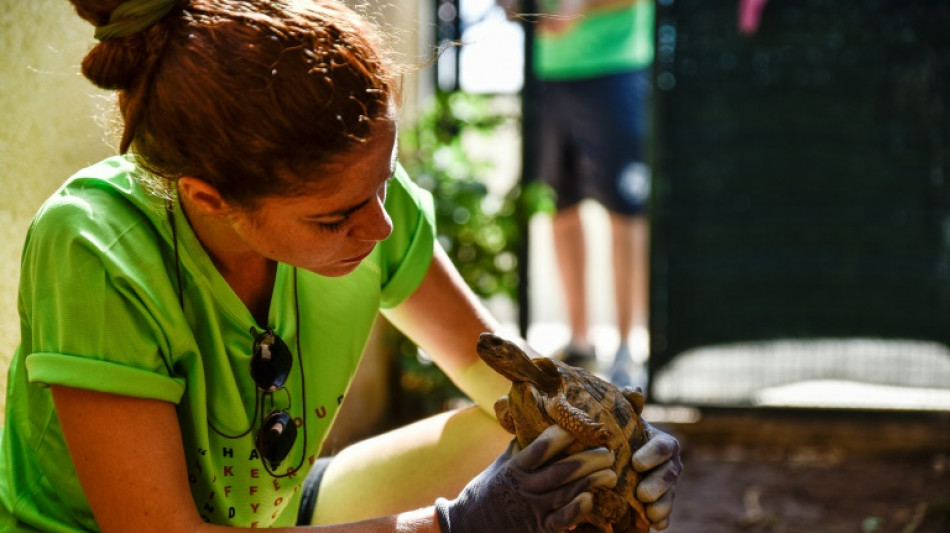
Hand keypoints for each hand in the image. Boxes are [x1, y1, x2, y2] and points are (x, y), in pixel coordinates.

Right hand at [435, 425, 616, 532]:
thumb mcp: (502, 464)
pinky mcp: (539, 528)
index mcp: (515, 468)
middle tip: (608, 451)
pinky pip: (561, 521)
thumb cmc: (488, 489)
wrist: (470, 525)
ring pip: (566, 493)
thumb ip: (522, 447)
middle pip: (561, 471)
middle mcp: (524, 488)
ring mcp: (532, 509)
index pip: (539, 450)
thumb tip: (538, 419)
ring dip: (591, 482)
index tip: (576, 426)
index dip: (559, 437)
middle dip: (588, 460)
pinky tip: (590, 499)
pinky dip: (576, 510)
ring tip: (610, 473)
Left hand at [623, 386, 682, 530]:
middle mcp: (671, 466)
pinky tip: (654, 524)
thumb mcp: (627, 419)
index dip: (653, 455)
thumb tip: (633, 391)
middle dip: (657, 485)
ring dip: (661, 506)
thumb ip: (630, 404)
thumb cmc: (626, 435)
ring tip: (648, 512)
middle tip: (641, 492)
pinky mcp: (662, 504)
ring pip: (669, 497)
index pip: (664, 447)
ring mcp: (668, 487)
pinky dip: (662, 520)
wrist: (624, 458)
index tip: (636, 462)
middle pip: (669, 476)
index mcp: (664, 443)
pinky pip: (666, 514)